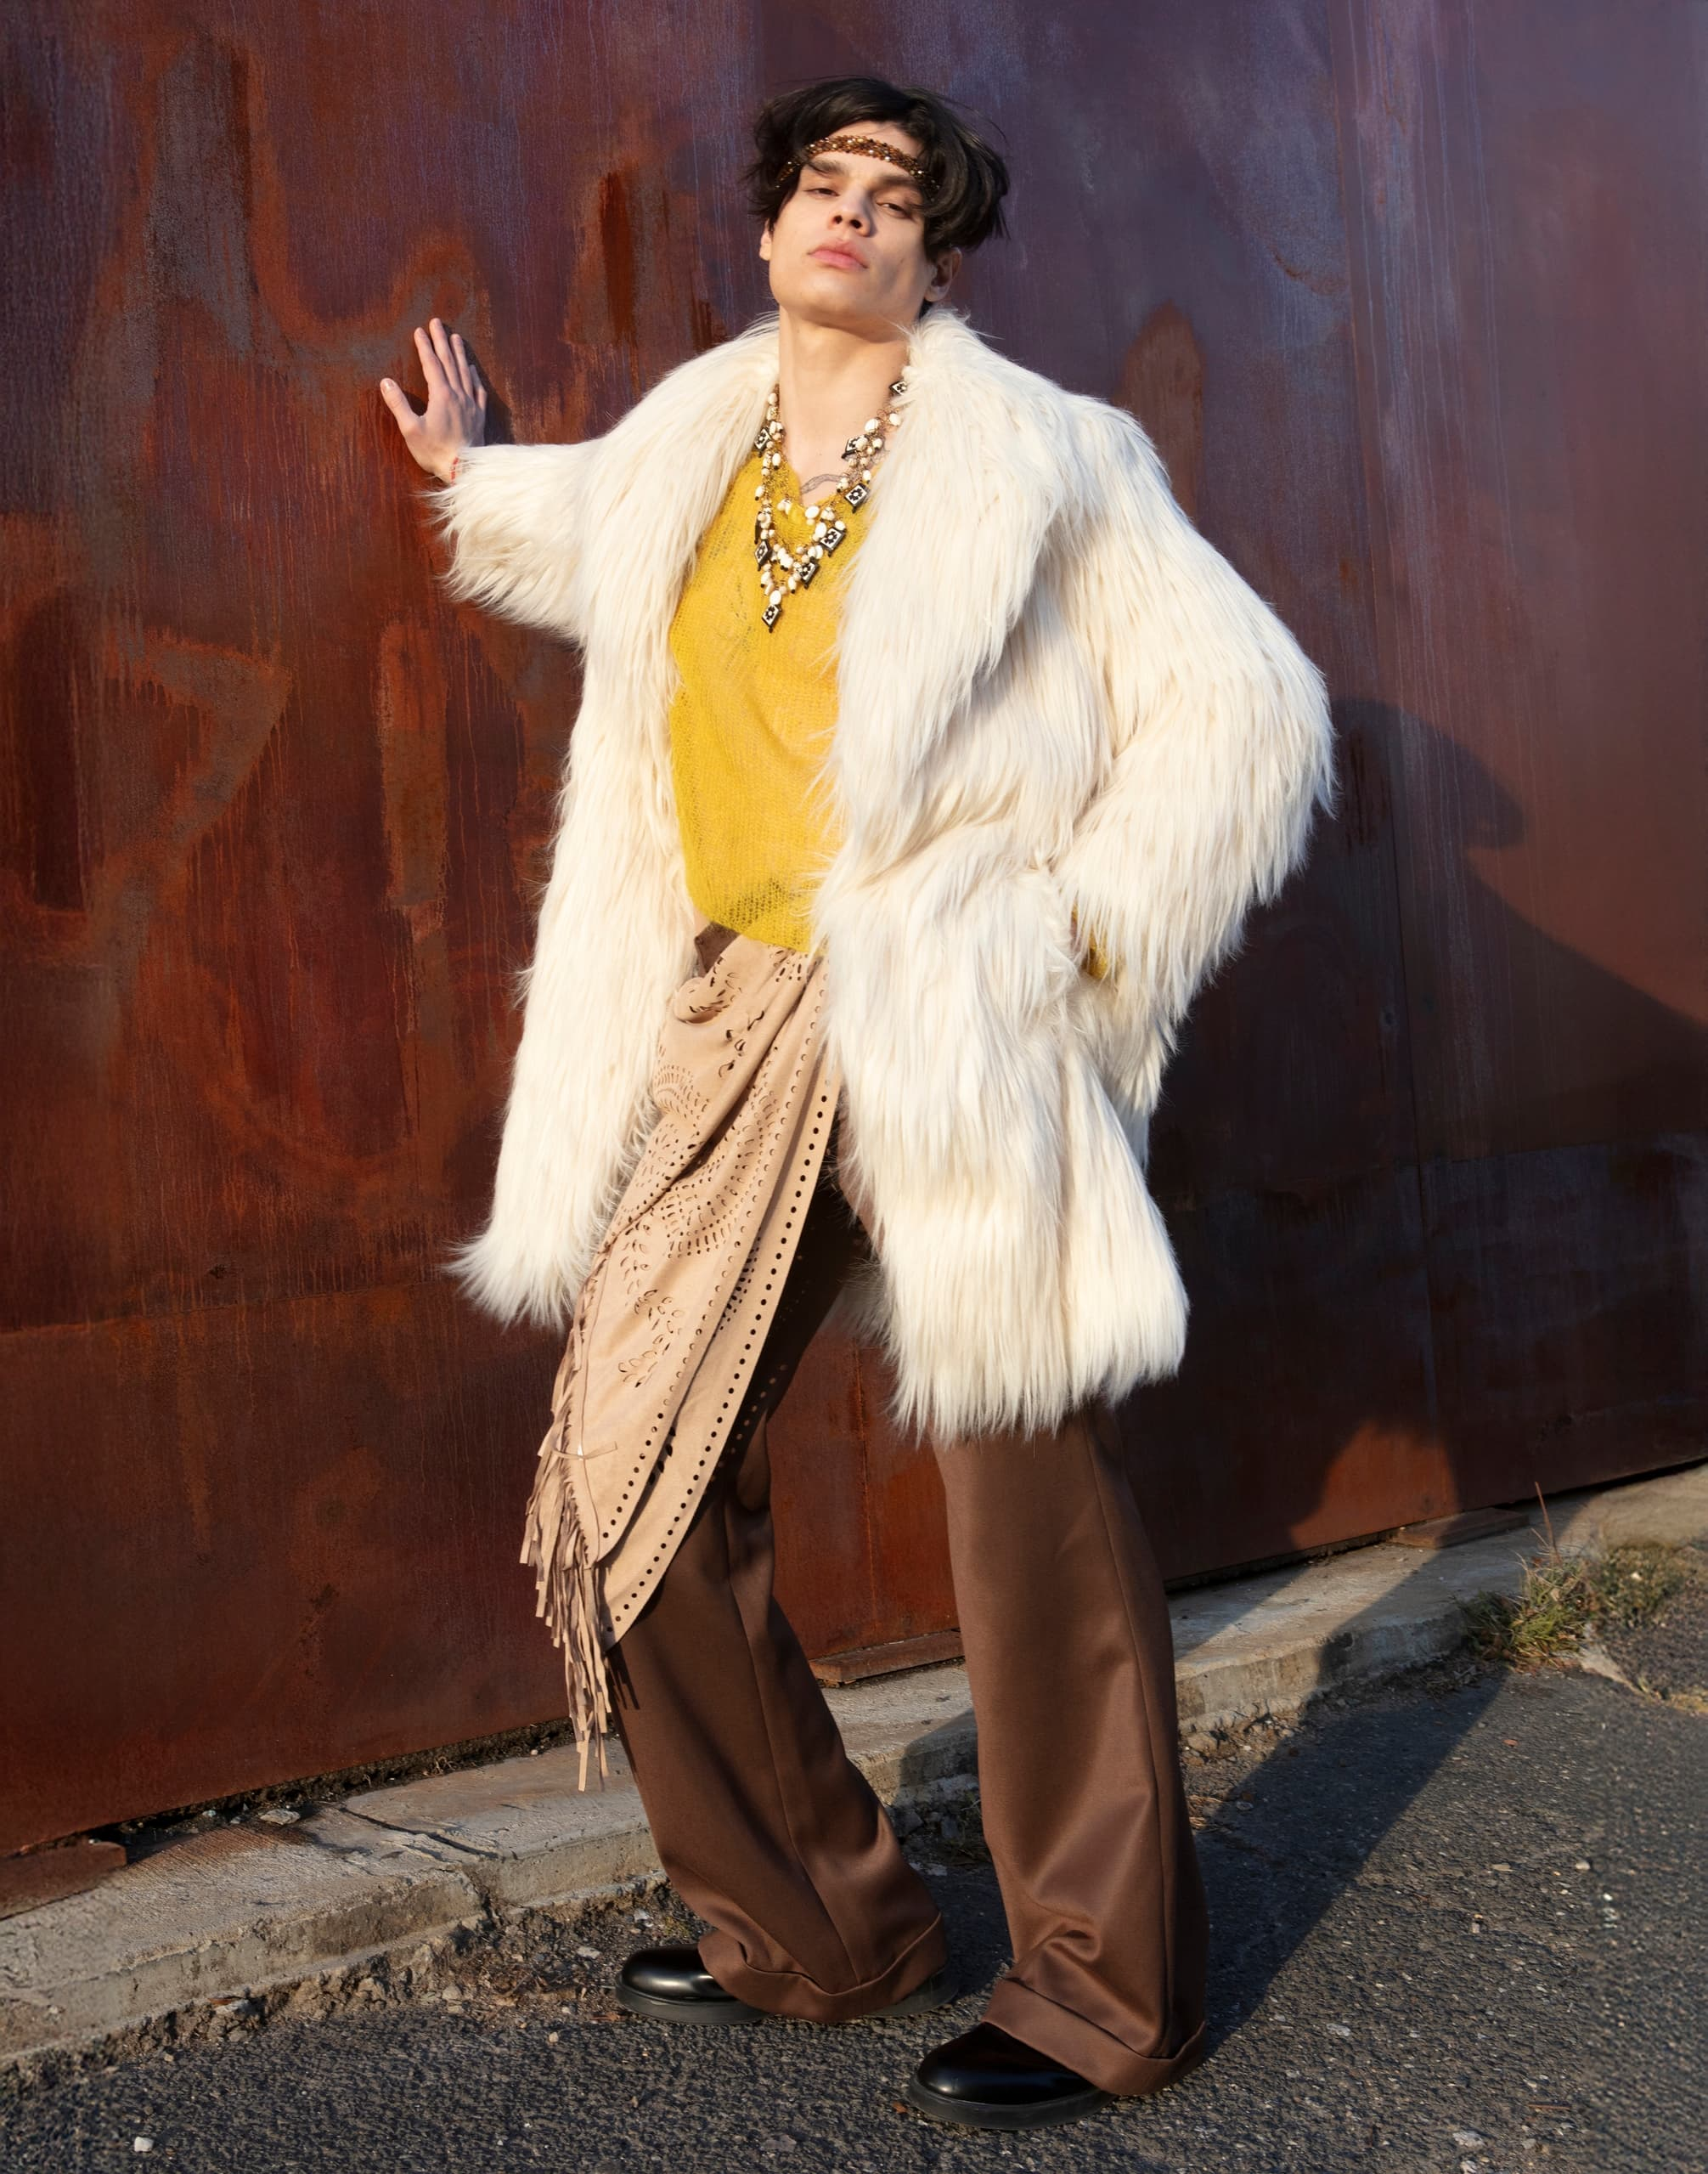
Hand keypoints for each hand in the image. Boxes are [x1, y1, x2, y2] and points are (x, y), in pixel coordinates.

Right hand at [380, 317, 486, 482]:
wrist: (463, 470)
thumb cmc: (435, 452)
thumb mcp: (411, 429)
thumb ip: (398, 404)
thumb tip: (385, 382)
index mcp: (441, 395)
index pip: (431, 364)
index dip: (424, 346)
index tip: (419, 330)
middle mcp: (458, 395)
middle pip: (449, 361)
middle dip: (441, 340)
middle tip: (437, 322)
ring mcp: (471, 405)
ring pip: (465, 372)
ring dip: (460, 353)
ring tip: (456, 337)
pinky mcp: (479, 416)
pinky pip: (478, 390)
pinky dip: (474, 376)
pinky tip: (472, 369)